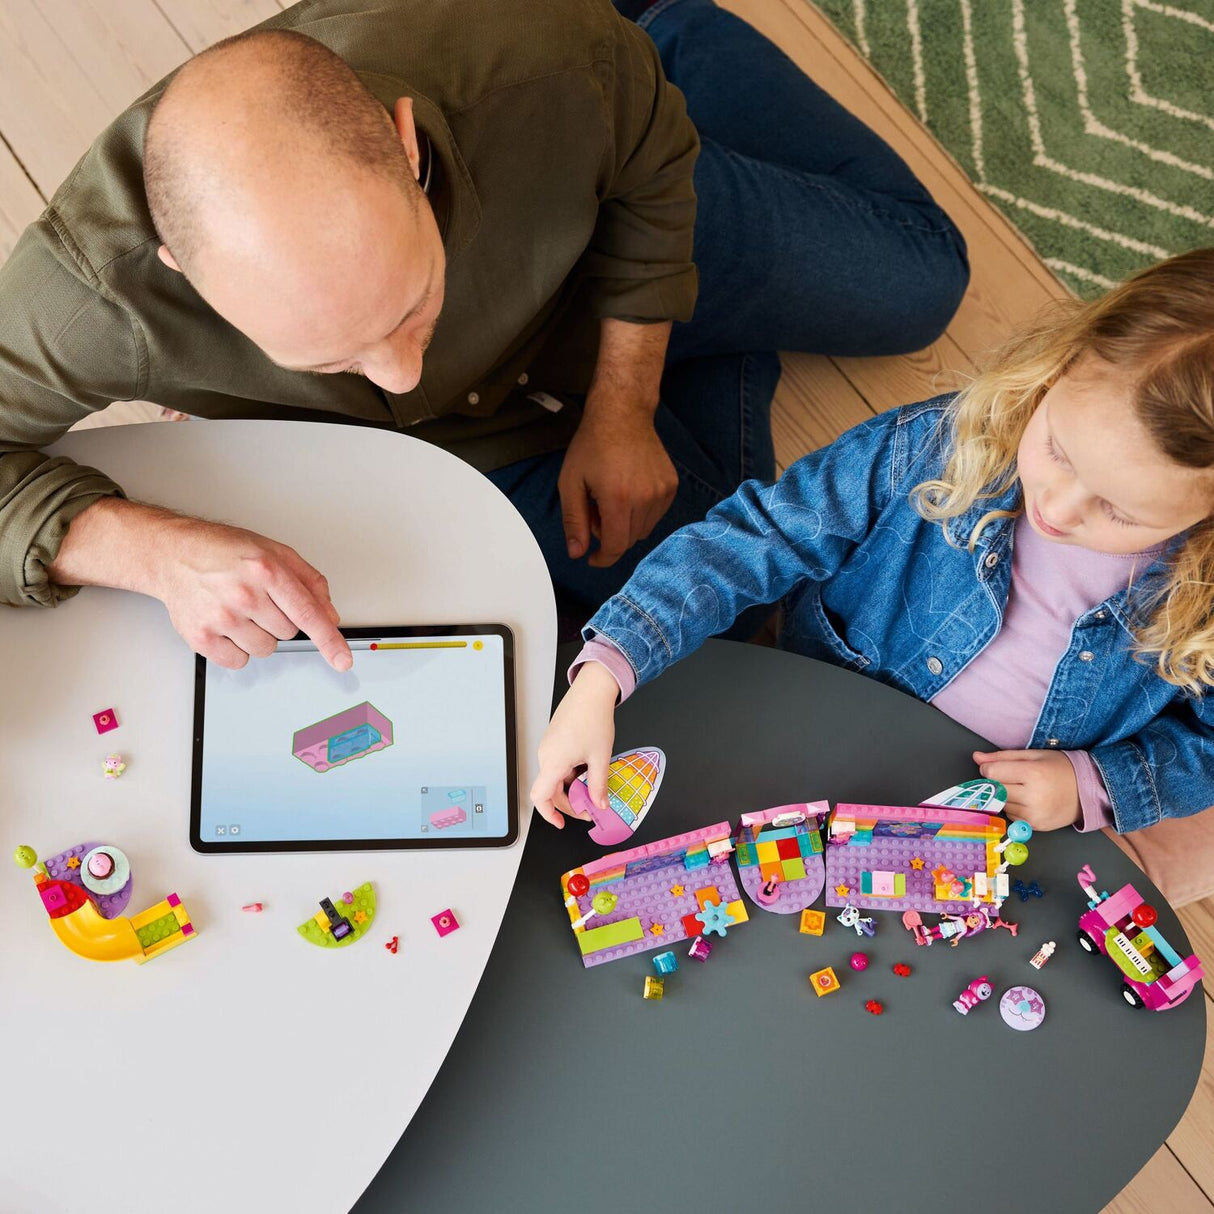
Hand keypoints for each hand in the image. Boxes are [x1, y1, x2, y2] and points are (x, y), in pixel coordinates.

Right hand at [49, 497, 350, 670]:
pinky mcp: (201, 637)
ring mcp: (221, 617)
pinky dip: (236, 648)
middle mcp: (244, 594)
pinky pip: (238, 661)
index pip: (308, 613)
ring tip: (239, 610)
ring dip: (259, 635)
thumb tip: (329, 615)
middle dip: (279, 619)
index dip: (329, 641)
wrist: (173, 554)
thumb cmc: (225, 551)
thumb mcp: (275, 552)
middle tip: (258, 599)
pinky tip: (226, 624)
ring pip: (266, 649)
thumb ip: (309, 582)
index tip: (342, 660)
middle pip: (288, 633)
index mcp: (267, 570)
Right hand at [530, 662, 618, 827]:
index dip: (549, 814)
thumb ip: (599, 785)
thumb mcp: (600, 756)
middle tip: (590, 807)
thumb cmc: (593, 717)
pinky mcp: (554, 740)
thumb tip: (600, 804)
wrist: (592, 690)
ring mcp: (549, 746)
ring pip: (556, 777)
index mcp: (553, 762)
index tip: (562, 823)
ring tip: (594, 784)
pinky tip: (589, 767)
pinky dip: (572, 772)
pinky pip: (559, 764)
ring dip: (573, 786)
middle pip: (550, 789)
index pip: (540, 797)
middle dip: (570, 802)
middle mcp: (546, 755)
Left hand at [558, 403, 677, 567]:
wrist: (622, 414)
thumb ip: (574, 521)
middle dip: (609, 535)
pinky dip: (640, 513)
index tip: (592, 558)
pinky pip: (655, 516)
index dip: (602, 558)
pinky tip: (627, 491)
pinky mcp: (671, 486)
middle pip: (628, 540)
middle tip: (594, 510)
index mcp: (618, 498)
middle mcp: (645, 497)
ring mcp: (662, 491)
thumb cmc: (592, 445)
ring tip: (611, 499)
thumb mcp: (570, 482)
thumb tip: (577, 553)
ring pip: (642, 530)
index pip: (616, 546)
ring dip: (625, 525)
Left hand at [973, 749, 1080, 829]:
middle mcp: (1033, 796)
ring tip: (1024, 789)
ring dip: (1006, 797)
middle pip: (995, 790)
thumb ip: (1002, 757)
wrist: (1088, 791)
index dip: (989, 769)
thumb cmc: (1061, 769)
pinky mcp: (1036, 826)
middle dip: (997, 783)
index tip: (995, 767)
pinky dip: (1015, 808)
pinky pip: (1012, 817)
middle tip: (1013, 778)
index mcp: (1033, 774)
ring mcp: (1034, 814)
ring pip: (1002, 805)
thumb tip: (977, 757)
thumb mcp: (1033, 755)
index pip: (992, 773)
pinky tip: (1029, 801)